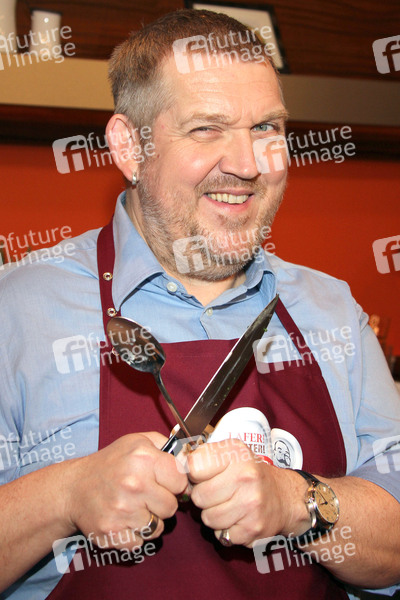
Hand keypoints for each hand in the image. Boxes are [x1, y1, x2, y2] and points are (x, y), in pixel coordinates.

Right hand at [66, 432, 187, 548]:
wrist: (74, 488)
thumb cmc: (111, 463)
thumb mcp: (138, 441)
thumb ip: (168, 446)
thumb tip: (191, 459)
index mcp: (143, 458)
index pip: (181, 480)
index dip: (174, 482)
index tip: (164, 481)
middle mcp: (134, 483)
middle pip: (172, 507)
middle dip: (162, 502)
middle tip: (145, 494)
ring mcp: (123, 510)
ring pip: (158, 527)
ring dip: (150, 520)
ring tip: (134, 506)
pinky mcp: (113, 533)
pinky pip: (141, 542)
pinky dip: (135, 535)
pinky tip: (124, 520)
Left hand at [187, 438, 308, 546]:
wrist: (284, 496)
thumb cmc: (249, 473)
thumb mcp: (230, 453)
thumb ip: (203, 456)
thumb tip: (176, 465)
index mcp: (234, 453)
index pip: (193, 467)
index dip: (194, 474)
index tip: (204, 475)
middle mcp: (244, 476)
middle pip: (198, 496)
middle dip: (204, 497)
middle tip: (219, 492)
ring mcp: (250, 503)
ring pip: (207, 518)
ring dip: (213, 514)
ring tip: (229, 504)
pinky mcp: (253, 527)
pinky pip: (221, 534)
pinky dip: (226, 529)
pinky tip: (238, 518)